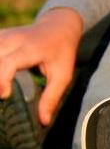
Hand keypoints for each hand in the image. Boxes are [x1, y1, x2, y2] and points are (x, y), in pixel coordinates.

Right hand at [0, 8, 82, 125]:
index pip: (8, 62)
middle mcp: (12, 40)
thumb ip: (52, 97)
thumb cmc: (62, 53)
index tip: (3, 95)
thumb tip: (43, 121)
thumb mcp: (63, 75)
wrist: (58, 27)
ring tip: (2, 90)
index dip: (1, 79)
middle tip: (2, 97)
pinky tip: (0, 82)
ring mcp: (2, 36)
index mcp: (31, 49)